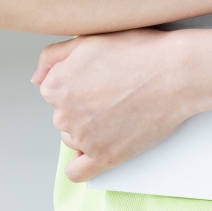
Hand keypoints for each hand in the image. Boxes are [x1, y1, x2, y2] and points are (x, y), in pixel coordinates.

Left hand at [33, 30, 198, 181]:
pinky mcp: (105, 156)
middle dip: (82, 106)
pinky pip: (78, 171)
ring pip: (73, 138)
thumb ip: (53, 56)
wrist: (176, 73)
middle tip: (112, 92)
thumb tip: (35, 78)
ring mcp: (84, 138)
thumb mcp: (89, 39)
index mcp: (56, 85)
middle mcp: (63, 113)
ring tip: (118, 111)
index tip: (98, 78)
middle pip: (62, 115)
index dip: (76, 82)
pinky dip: (82, 164)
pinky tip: (94, 152)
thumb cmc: (138, 52)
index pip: (53, 90)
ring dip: (88, 129)